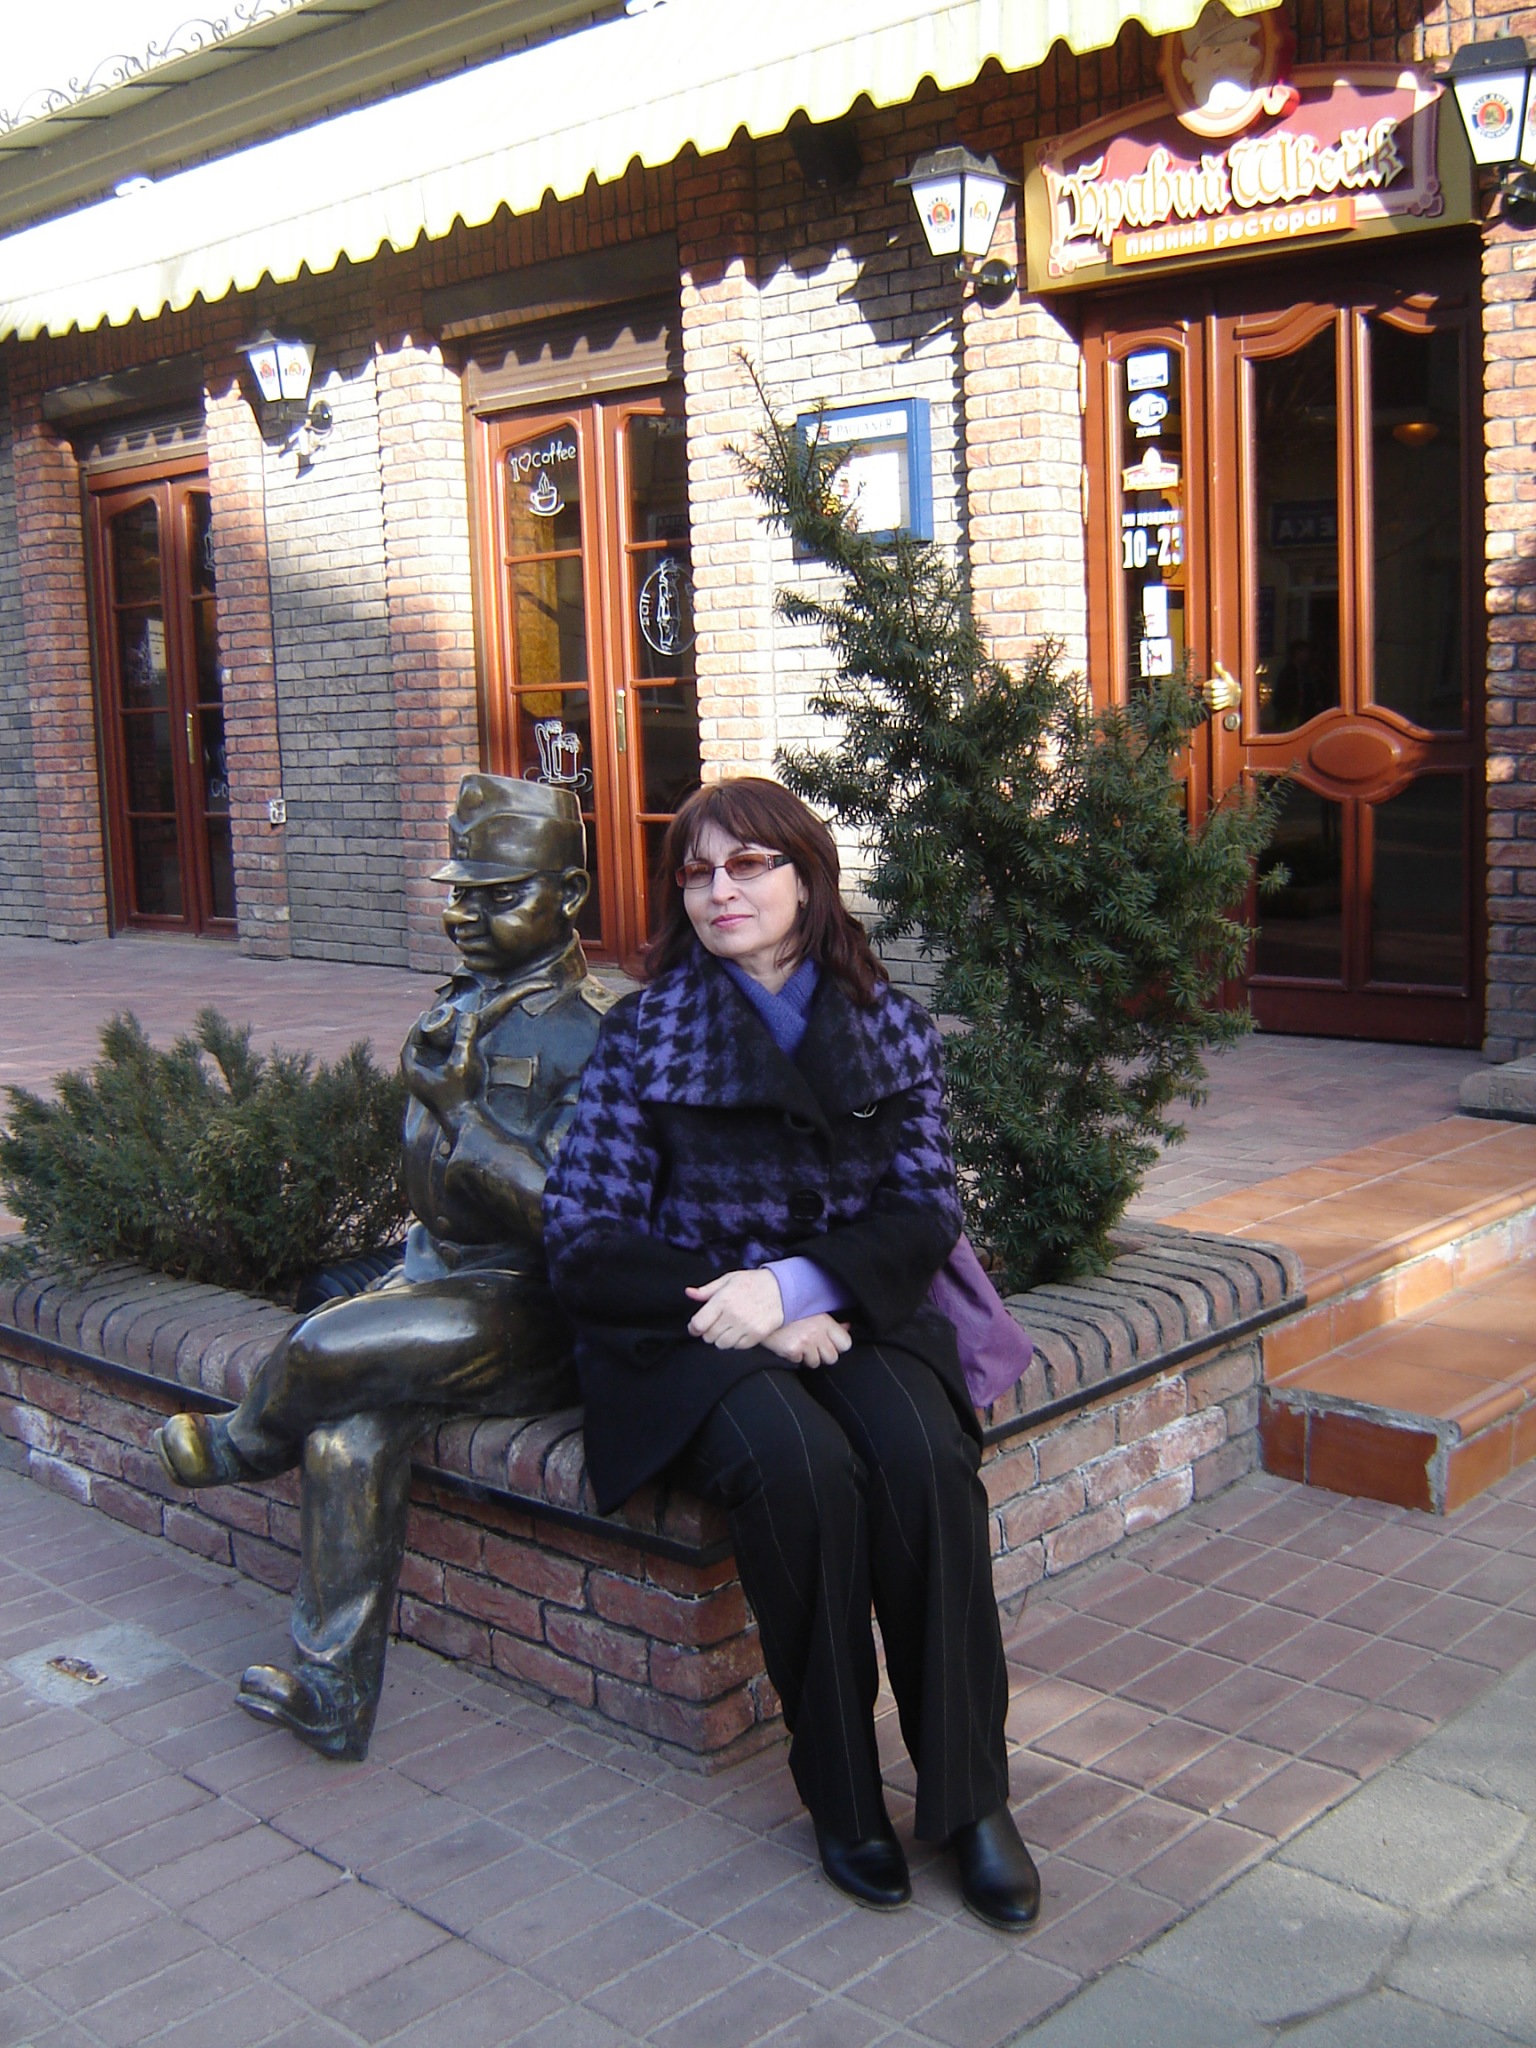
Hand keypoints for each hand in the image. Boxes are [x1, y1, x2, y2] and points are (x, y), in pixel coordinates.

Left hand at [401, 1005, 486, 1130]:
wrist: (467, 1124)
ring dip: (434, 1045)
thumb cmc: (462, 1095)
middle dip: (426, 1033)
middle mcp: (415, 1078)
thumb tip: (468, 1016)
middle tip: (436, 1020)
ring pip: (424, 1058)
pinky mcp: (434, 1090)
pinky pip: (433, 1066)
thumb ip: (465, 1038)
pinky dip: (440, 1055)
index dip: (419, 1027)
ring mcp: (424, 1085)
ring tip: (444, 1031)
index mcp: (412, 1071)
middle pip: (416, 1049)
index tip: (427, 1014)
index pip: (411, 1042)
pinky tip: (451, 1050)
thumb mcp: (463, 1063)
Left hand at [686, 1269, 783, 1348]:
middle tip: (716, 1324)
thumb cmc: (752, 1283)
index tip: (696, 1326)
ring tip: (728, 1327)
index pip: (698, 1324)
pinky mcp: (757, 1335)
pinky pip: (738, 1347)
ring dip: (722, 1338)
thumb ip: (707, 1290)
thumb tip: (689, 1293)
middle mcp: (733, 1315)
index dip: (694, 1327)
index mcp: (723, 1300)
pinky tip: (740, 1331)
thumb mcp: (728, 1280)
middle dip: (709, 1332)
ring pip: (722, 1344)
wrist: (782, 1288)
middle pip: (709, 1337)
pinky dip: (736, 1342)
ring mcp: (746, 1326)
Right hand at [761, 1314, 851, 1367]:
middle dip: (824, 1354)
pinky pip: (798, 1362)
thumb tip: (847, 1327)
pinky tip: (790, 1344)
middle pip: (832, 1357)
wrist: (764, 1308)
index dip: (839, 1345)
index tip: (831, 1342)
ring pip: (815, 1362)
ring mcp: (804, 1343)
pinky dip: (794, 1356)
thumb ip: (832, 1322)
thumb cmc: (790, 1308)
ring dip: (808, 1357)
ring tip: (800, 1343)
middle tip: (814, 1345)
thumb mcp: (814, 1310)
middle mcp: (817, 1333)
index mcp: (825, 1321)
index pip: (846, 1343)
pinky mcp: (791, 1351)